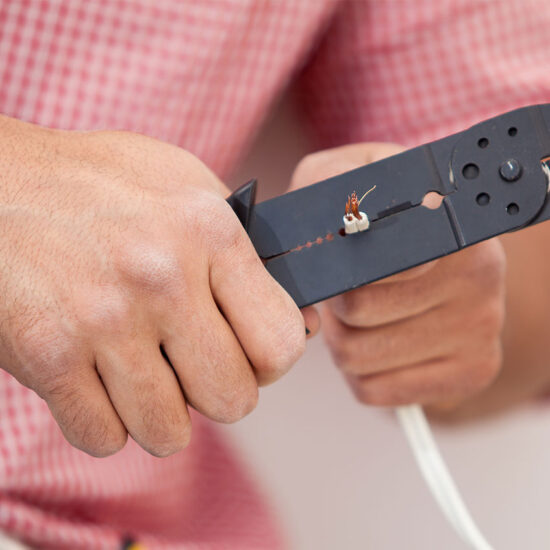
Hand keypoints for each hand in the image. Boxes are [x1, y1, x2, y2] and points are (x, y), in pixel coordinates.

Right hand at [0, 115, 304, 456]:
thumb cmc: (103, 186)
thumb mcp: (192, 190)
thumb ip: (251, 255)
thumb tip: (303, 324)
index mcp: (210, 232)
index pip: (281, 342)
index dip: (273, 361)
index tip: (252, 354)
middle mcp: (162, 277)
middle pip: (233, 399)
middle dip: (217, 390)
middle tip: (192, 363)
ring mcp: (103, 320)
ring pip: (169, 434)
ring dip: (161, 412)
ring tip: (143, 371)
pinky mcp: (47, 355)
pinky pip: (103, 437)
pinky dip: (106, 419)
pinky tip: (99, 377)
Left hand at [290, 143, 504, 408]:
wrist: (451, 267)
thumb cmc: (388, 226)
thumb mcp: (356, 181)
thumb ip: (324, 187)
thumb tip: (314, 228)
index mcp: (449, 224)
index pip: (384, 258)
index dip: (345, 268)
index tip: (338, 268)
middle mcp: (480, 275)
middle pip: (356, 312)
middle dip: (335, 305)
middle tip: (347, 292)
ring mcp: (480, 329)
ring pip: (355, 356)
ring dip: (342, 339)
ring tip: (362, 318)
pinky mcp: (471, 373)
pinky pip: (372, 389)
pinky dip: (360, 371)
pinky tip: (378, 346)